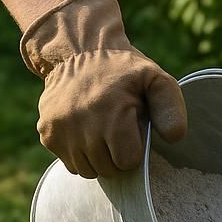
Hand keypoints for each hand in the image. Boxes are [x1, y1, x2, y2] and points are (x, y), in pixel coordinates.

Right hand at [20, 0, 186, 178]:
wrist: (77, 51)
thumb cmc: (123, 71)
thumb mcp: (155, 79)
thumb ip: (170, 107)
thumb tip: (174, 138)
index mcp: (111, 115)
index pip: (127, 162)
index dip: (134, 149)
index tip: (131, 129)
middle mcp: (82, 126)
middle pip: (108, 170)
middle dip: (117, 155)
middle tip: (117, 130)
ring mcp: (60, 131)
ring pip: (88, 170)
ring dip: (98, 158)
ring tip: (102, 132)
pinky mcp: (47, 134)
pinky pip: (70, 163)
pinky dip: (80, 153)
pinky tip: (85, 131)